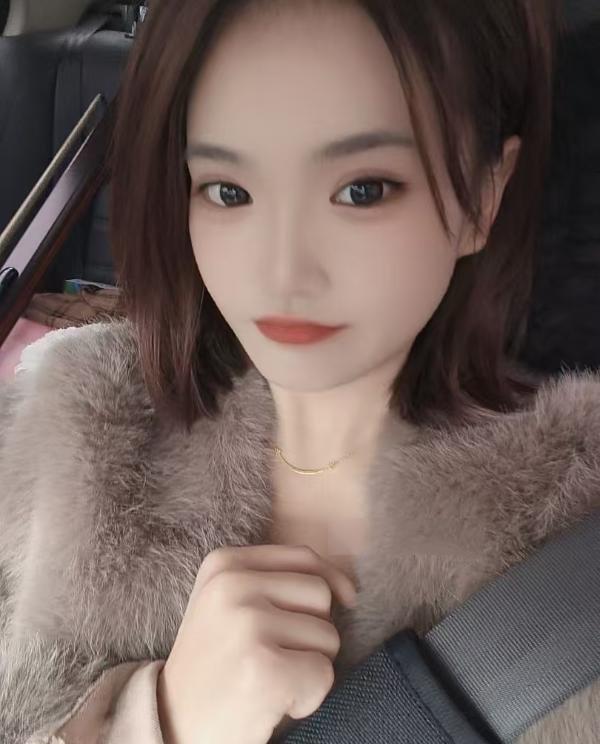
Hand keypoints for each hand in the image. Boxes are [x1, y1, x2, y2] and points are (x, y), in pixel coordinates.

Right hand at [156, 543, 357, 743]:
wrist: (172, 728)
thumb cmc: (216, 666)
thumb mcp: (230, 604)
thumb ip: (277, 582)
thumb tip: (348, 590)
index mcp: (223, 564)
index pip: (303, 557)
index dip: (330, 582)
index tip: (337, 606)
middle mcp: (233, 586)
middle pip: (320, 594)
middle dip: (312, 632)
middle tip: (273, 659)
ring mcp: (247, 625)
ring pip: (328, 636)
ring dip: (310, 667)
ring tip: (268, 681)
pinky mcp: (264, 668)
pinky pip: (323, 674)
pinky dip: (308, 698)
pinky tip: (272, 703)